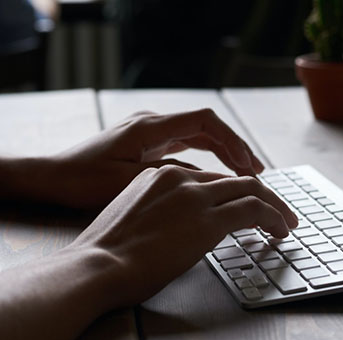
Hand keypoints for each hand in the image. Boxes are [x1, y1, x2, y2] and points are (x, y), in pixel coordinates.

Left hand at [49, 109, 263, 207]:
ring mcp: (150, 134)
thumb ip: (173, 178)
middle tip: (256, 171)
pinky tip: (215, 176)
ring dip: (222, 153)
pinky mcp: (147, 146)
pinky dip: (205, 160)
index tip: (249, 165)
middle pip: (206, 129)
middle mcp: (153, 124)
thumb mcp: (131, 182)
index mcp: (150, 127)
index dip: (233, 141)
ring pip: (197, 138)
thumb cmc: (85, 180)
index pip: (206, 122)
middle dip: (234, 148)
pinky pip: (185, 148)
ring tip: (245, 173)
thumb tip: (213, 183)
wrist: (54, 177)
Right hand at [73, 165, 297, 305]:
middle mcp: (179, 177)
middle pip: (234, 180)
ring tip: (285, 222)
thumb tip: (182, 225)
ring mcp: (194, 195)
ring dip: (273, 206)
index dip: (232, 193)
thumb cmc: (108, 251)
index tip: (244, 206)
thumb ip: (161, 211)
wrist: (97, 265)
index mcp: (159, 175)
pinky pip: (253, 210)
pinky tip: (280, 230)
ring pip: (250, 190)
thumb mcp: (134, 218)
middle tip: (278, 212)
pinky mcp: (208, 218)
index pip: (209, 180)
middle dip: (262, 195)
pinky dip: (273, 217)